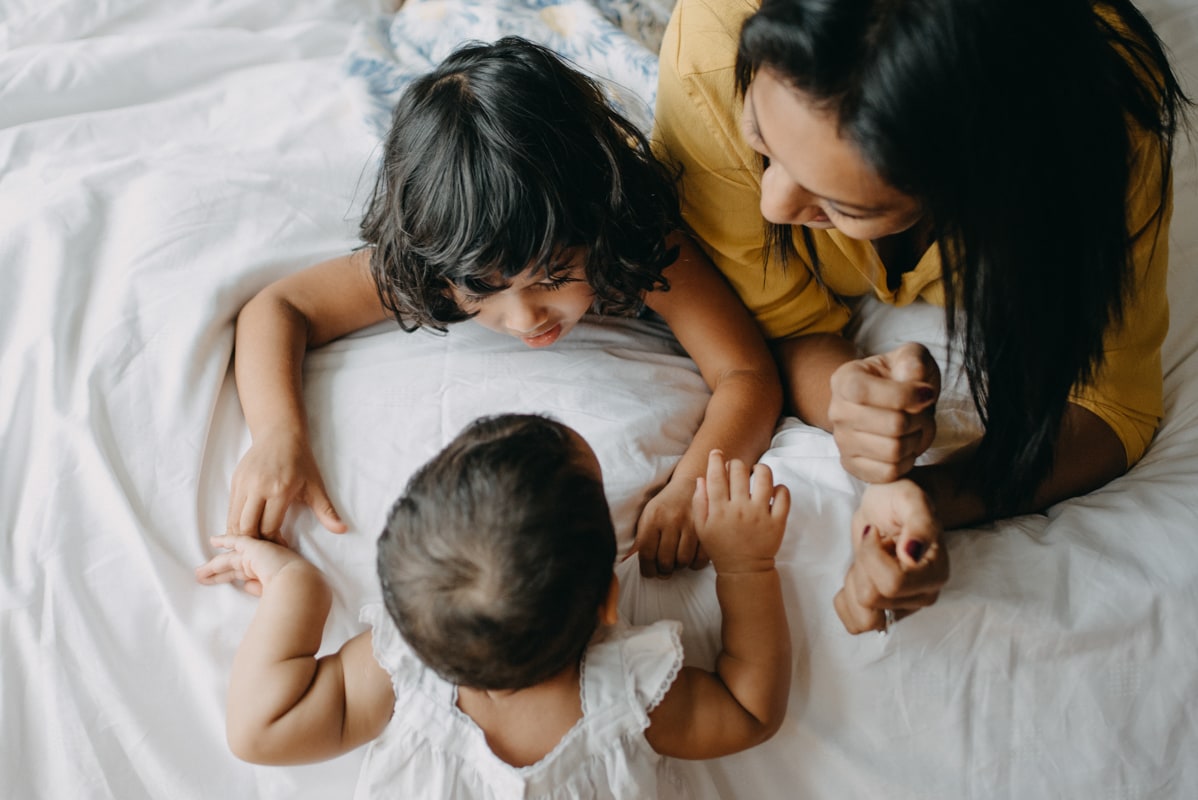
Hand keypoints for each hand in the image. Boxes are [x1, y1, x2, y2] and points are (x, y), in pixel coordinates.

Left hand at [195, 534, 307, 595]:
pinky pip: (237, 541)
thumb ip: (260, 589)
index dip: (229, 578)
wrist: (299, 585)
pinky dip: (225, 540)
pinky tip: (213, 541)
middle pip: (234, 566)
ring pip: (230, 558)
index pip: (244, 575)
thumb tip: (246, 586)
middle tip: (201, 576)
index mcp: (268, 573)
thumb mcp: (273, 594)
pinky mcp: (255, 547)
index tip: (219, 581)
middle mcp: (264, 561)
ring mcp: (259, 553)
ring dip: (212, 566)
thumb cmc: (292, 594)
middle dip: (217, 572)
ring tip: (198, 572)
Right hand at [226, 429, 346, 540]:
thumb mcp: (315, 485)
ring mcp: (243, 484)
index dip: (274, 544)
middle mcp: (257, 488)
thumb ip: (326, 510)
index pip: (268, 528)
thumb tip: (343, 529)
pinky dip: (236, 524)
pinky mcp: (234, 482)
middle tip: (266, 551)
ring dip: (242, 536)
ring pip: (233, 521)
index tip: (282, 548)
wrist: (279, 433)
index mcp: (279, 490)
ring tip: (255, 544)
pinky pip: (230, 510)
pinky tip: (248, 530)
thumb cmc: (300, 460)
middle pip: (246, 528)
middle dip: (255, 544)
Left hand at [634, 479, 707, 577]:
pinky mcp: (706, 528)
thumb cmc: (665, 505)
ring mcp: (691, 524)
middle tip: (663, 568)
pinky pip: (700, 558)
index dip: (647, 569)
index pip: (646, 553)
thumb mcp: (648, 516)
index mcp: (653, 517)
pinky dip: (694, 564)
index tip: (649, 573)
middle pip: (665, 560)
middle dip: (663, 570)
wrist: (689, 484)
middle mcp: (672, 520)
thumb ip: (639, 540)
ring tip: (676, 561)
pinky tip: (690, 559)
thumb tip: (627, 562)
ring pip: (683, 561)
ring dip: (679, 567)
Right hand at [691, 450, 789, 573]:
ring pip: (764, 477)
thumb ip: (700, 502)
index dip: (716, 460)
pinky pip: (784, 496)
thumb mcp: (702, 528)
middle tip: (736, 469)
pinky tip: (772, 491)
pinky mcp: (778, 521)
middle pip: (739, 471)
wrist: (744, 570)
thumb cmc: (721, 547)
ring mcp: (761, 514)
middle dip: (736, 464)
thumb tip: (701, 479)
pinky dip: (780, 488)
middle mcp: (740, 509)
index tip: (717, 453)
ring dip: (760, 469)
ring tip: (756, 473)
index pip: (716, 476)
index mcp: (720, 510)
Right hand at [828, 342, 939, 482]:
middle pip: (892, 425)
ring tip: (916, 429)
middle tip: (923, 413)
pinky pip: (889, 473)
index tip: (926, 393)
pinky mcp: (852, 465)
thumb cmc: (899, 378)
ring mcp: (842, 441)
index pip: (864, 392)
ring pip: (894, 451)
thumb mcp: (910, 357)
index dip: (903, 395)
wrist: (886, 402)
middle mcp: (837, 411)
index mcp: (844, 379)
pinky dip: (907, 461)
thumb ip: (913, 359)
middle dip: (920, 419)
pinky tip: (907, 446)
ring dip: (917, 440)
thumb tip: (912, 380)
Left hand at [833, 480, 948, 633]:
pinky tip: (857, 574)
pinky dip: (846, 600)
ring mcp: (903, 608)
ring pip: (864, 618)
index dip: (871, 556)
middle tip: (872, 544)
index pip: (892, 584)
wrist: (886, 506)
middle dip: (862, 566)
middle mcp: (922, 596)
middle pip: (872, 599)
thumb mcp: (910, 499)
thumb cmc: (899, 501)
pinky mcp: (882, 612)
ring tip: (866, 560)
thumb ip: (919, 523)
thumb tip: (913, 554)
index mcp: (935, 573)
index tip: (874, 532)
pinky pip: (855, 624)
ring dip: (854, 584)